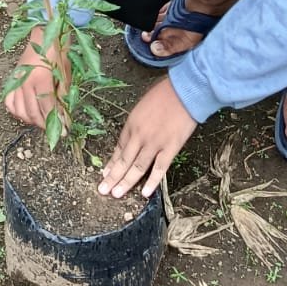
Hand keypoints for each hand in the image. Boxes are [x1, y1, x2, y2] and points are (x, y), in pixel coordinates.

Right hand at [4, 28, 68, 129]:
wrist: (43, 33)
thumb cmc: (56, 52)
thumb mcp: (64, 74)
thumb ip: (63, 97)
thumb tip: (64, 118)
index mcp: (41, 79)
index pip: (48, 108)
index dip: (57, 123)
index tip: (64, 132)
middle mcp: (25, 82)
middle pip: (34, 113)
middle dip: (45, 125)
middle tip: (55, 128)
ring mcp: (16, 81)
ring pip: (20, 111)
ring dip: (32, 120)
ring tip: (43, 121)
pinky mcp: (12, 80)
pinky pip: (10, 103)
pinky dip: (18, 111)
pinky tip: (27, 112)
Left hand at [99, 79, 196, 198]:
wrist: (184, 90)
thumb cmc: (164, 94)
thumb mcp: (142, 106)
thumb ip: (137, 124)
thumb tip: (134, 138)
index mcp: (131, 124)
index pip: (119, 148)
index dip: (111, 162)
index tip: (105, 173)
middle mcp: (139, 135)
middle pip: (124, 160)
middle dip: (112, 177)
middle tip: (102, 190)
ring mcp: (154, 143)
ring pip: (137, 167)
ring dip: (126, 182)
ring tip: (116, 195)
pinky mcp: (170, 148)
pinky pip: (159, 168)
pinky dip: (152, 182)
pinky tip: (144, 193)